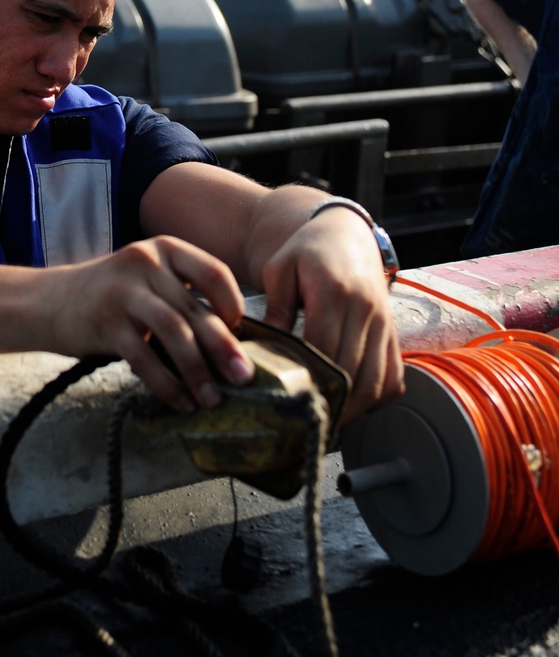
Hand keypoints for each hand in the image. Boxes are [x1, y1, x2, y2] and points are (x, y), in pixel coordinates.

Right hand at [43, 236, 256, 412]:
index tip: (239, 333)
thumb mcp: (147, 280)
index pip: (214, 272)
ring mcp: (124, 292)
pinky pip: (145, 358)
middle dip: (224, 348)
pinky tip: (179, 402)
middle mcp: (146, 263)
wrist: (48, 301)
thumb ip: (181, 298)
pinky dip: (166, 384)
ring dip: (197, 370)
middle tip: (243, 378)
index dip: (233, 304)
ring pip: (175, 333)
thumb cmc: (110, 296)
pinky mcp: (105, 323)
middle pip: (196, 309)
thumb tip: (229, 343)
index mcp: (164, 249)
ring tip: (211, 399)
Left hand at [258, 210, 403, 424]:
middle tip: (305, 422)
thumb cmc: (306, 252)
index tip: (289, 398)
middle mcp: (365, 308)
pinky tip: (353, 406)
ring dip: (354, 407)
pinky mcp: (392, 333)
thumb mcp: (280, 269)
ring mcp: (383, 322)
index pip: (323, 346)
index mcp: (333, 290)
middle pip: (351, 369)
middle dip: (329, 400)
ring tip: (328, 422)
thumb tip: (263, 350)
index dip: (308, 376)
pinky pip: (394, 376)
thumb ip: (275, 308)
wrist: (345, 234)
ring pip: (376, 380)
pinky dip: (377, 397)